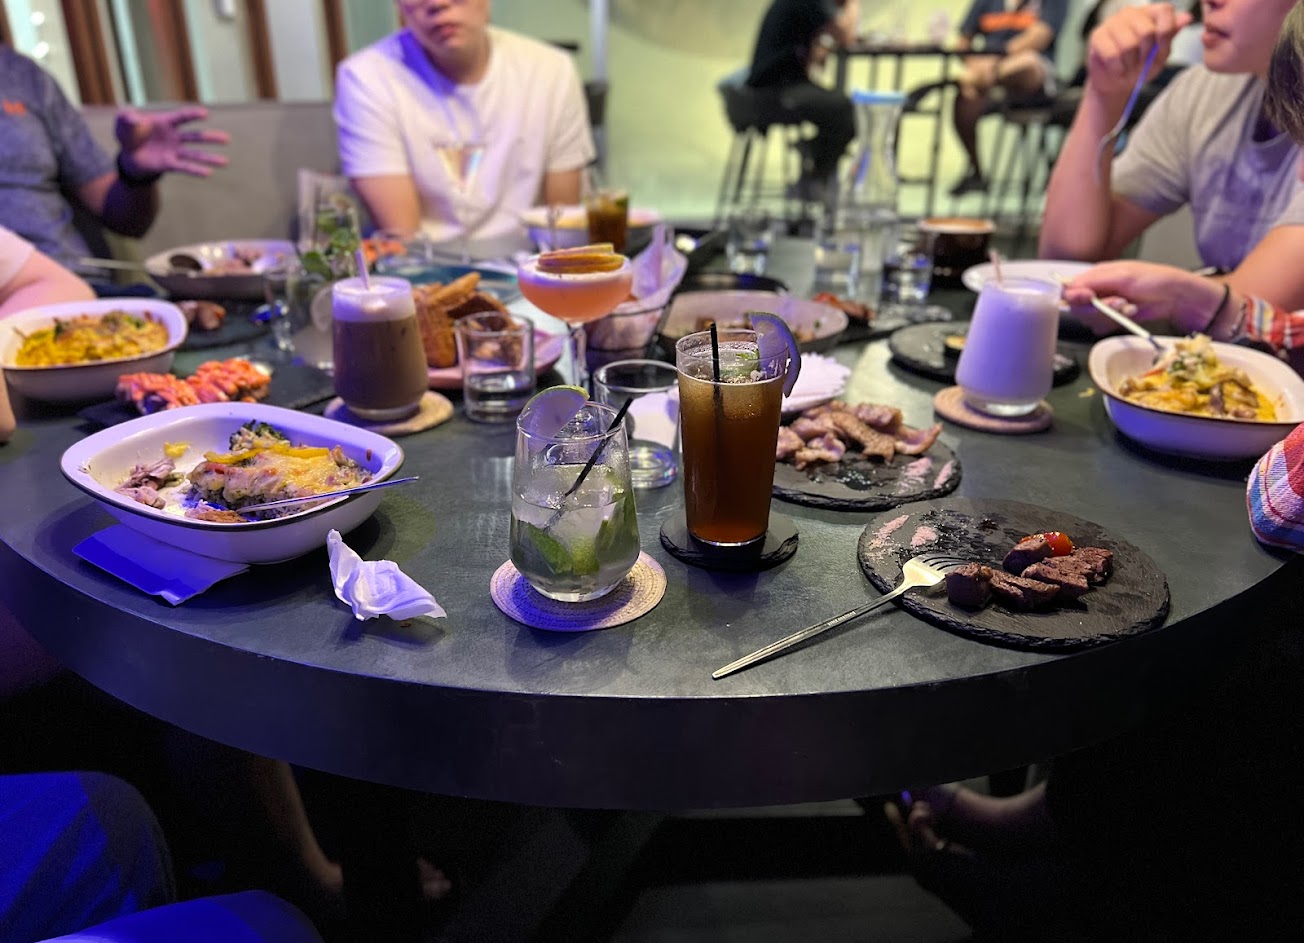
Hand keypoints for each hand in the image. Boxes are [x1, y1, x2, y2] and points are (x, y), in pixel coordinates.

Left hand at [114, 106, 229, 178]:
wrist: (128, 155)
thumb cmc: (128, 134)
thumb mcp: (123, 122)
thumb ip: (126, 117)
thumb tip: (134, 118)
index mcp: (165, 122)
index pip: (182, 117)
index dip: (193, 115)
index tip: (206, 114)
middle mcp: (174, 137)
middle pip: (195, 137)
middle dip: (210, 138)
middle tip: (227, 139)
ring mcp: (174, 151)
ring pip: (195, 154)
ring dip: (210, 158)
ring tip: (225, 162)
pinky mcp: (170, 164)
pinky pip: (185, 167)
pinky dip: (195, 170)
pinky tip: (208, 173)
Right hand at [1062, 260, 1223, 334]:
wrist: (1179, 297)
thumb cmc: (1155, 279)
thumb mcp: (1123, 275)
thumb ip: (1094, 281)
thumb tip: (1069, 288)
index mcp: (1097, 275)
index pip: (1071, 288)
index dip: (1074, 297)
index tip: (1087, 299)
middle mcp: (1097, 290)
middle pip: (1079, 307)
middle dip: (1098, 308)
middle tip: (1118, 303)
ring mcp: (1105, 306)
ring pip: (1091, 319)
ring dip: (1111, 315)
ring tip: (1129, 306)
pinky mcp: (1114, 319)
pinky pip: (1103, 327)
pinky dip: (1117, 322)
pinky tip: (1132, 314)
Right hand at [1085, 3, 1192, 105]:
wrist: (1116, 83)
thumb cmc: (1140, 66)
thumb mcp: (1161, 53)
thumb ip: (1171, 35)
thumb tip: (1187, 17)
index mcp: (1150, 13)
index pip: (1165, 11)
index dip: (1166, 32)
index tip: (1161, 49)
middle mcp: (1131, 13)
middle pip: (1146, 31)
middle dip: (1146, 54)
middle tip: (1141, 63)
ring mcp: (1112, 22)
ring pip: (1128, 45)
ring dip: (1130, 64)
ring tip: (1128, 67)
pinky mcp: (1097, 36)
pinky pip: (1112, 54)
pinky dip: (1117, 68)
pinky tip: (1116, 69)